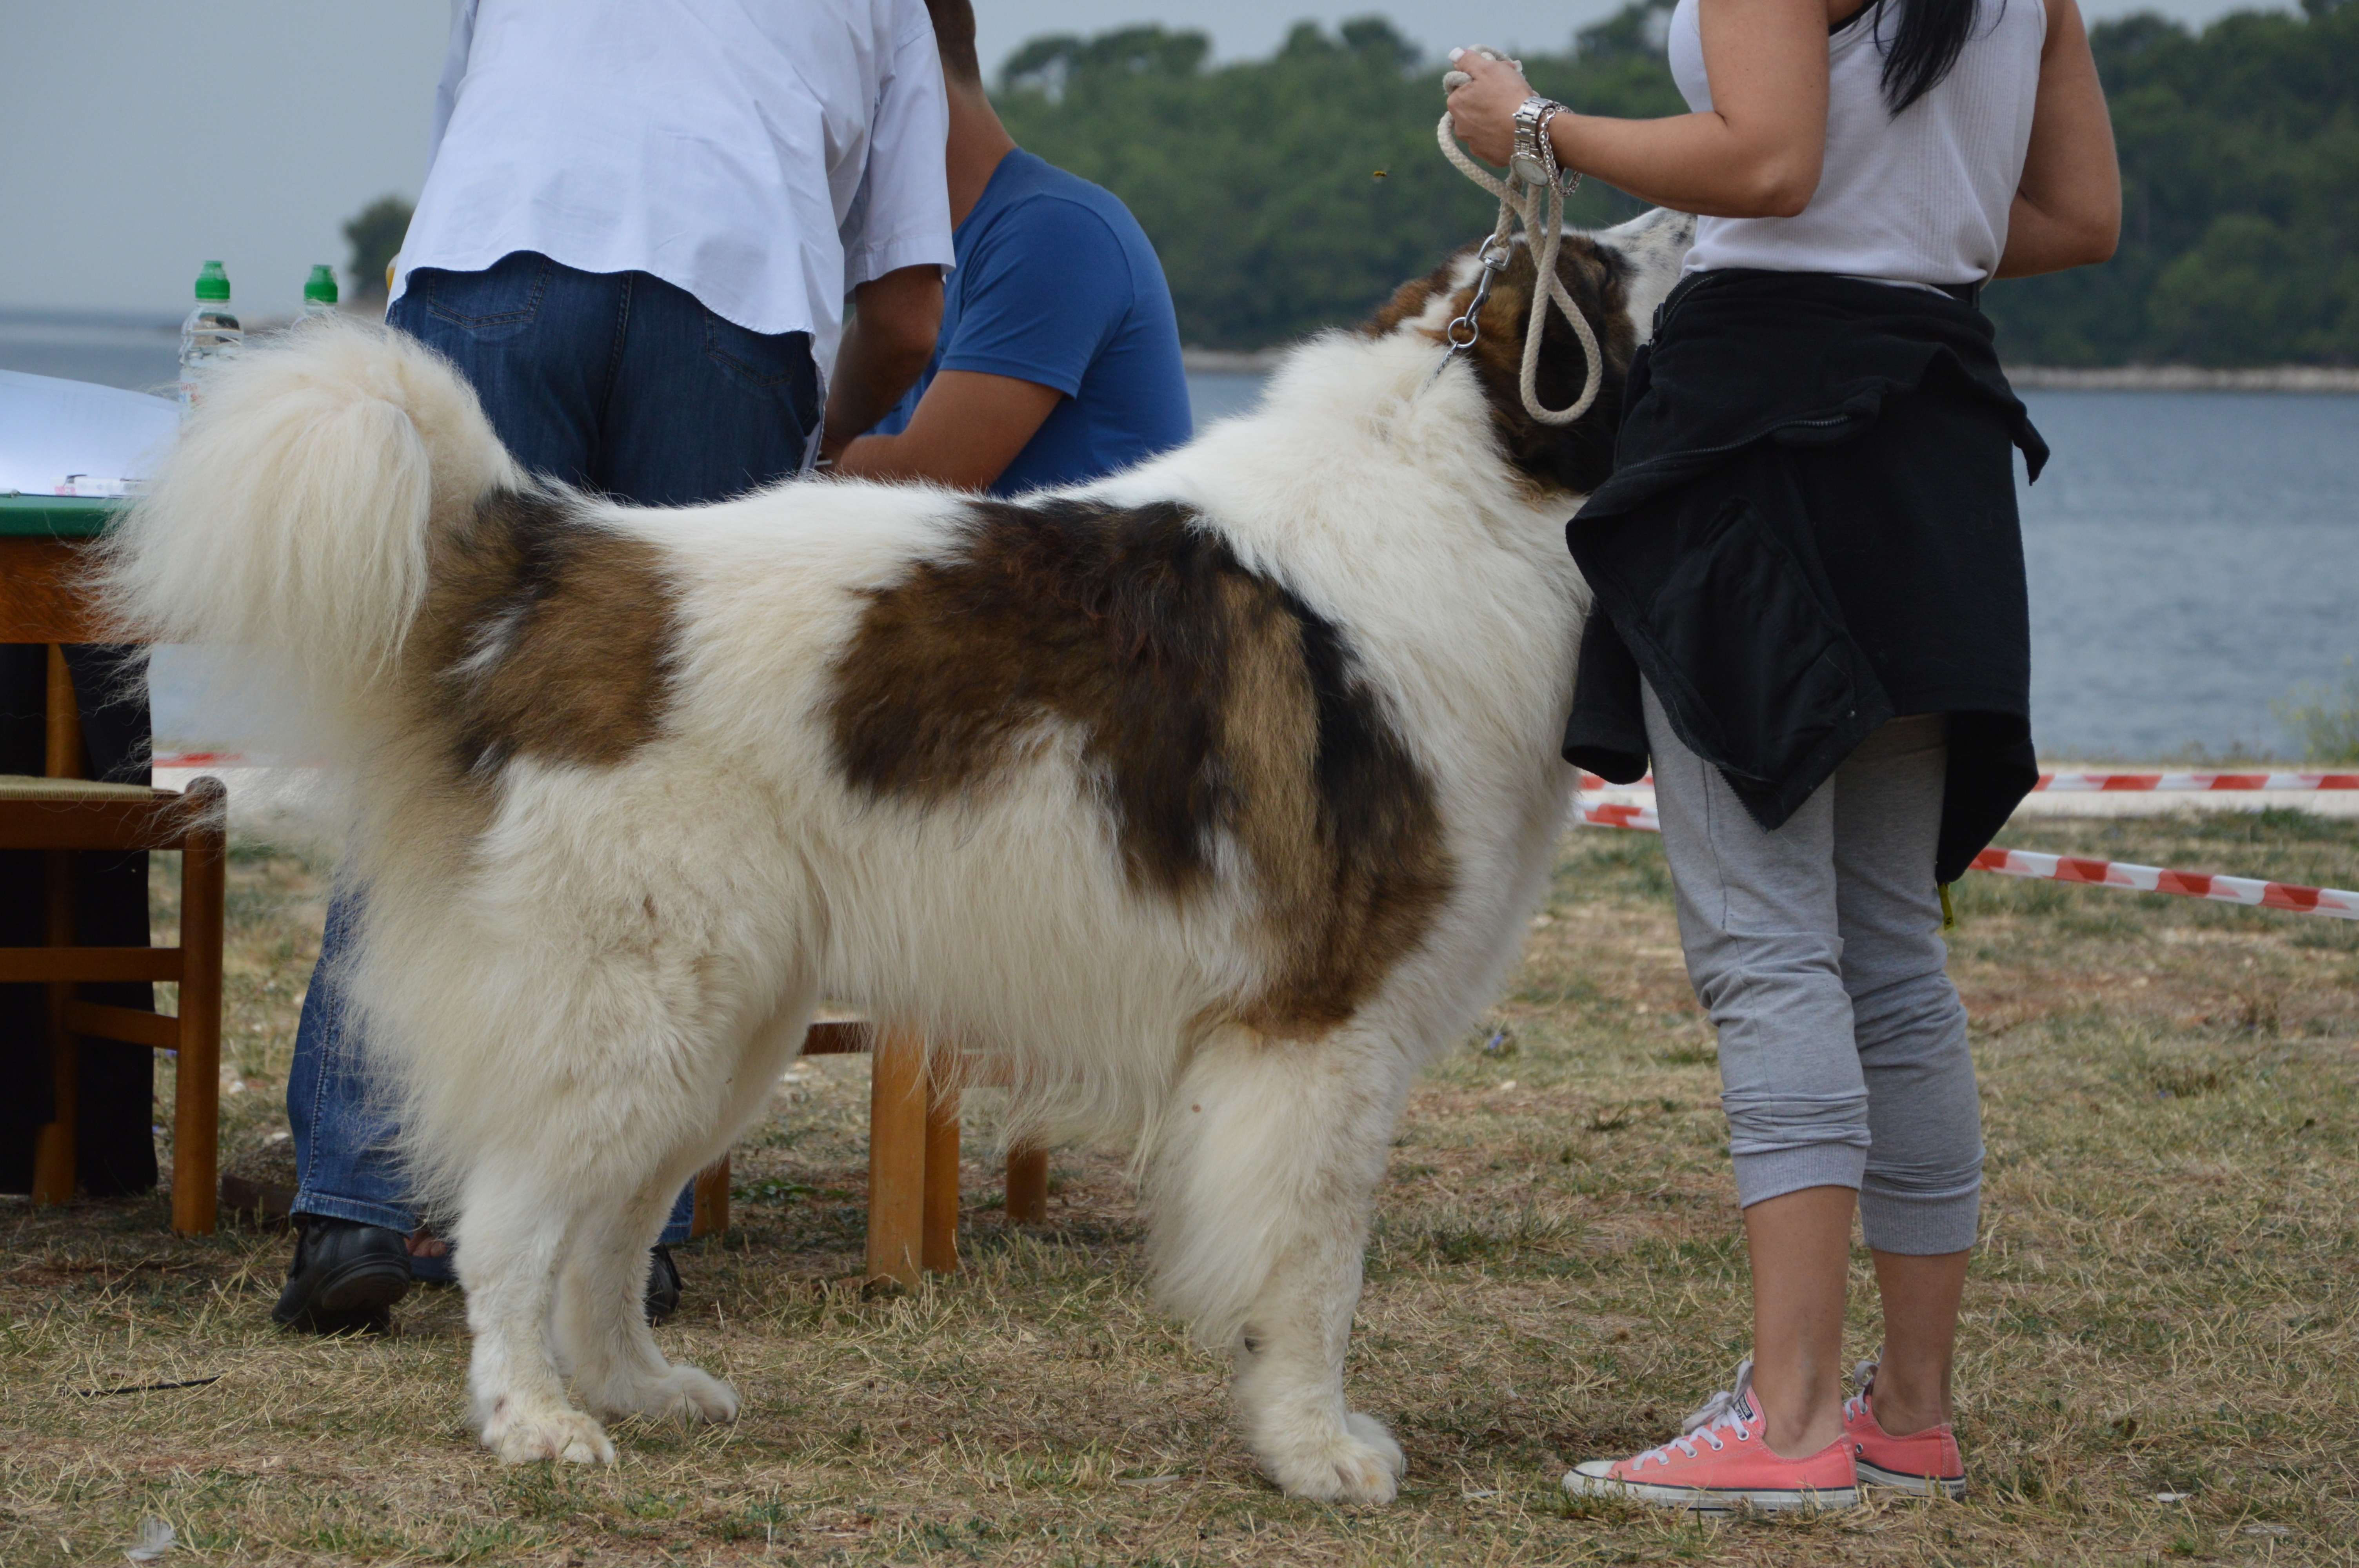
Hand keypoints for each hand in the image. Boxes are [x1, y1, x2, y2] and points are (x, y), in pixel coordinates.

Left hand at [1446, 47, 1534, 167]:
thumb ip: (1468, 60)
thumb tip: (1455, 54)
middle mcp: (1460, 127)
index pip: (1464, 85)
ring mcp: (1475, 145)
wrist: (1530, 130)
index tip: (1497, 76)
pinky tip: (1515, 128)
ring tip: (1515, 110)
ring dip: (1494, 116)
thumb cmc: (1508, 96)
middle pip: (1473, 105)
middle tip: (1509, 91)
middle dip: (1487, 97)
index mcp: (1455, 103)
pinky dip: (1502, 134)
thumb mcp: (1488, 68)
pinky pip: (1494, 141)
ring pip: (1484, 124)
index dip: (1480, 78)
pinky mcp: (1490, 157)